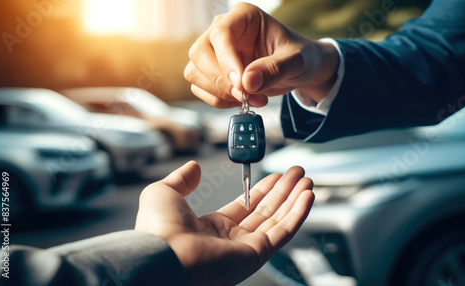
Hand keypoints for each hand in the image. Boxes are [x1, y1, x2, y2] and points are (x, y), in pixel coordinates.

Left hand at [135, 161, 314, 285]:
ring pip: (278, 220)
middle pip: (266, 212)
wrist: (162, 255)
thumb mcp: (164, 193)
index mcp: (211, 228)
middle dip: (283, 192)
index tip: (276, 176)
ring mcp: (245, 248)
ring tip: (307, 181)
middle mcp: (231, 240)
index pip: (245, 206)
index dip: (262, 190)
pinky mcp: (257, 254)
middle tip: (297, 174)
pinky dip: (298, 214)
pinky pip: (283, 232)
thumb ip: (182, 180)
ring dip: (294, 200)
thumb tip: (193, 167)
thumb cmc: (157, 230)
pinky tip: (307, 196)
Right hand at [184, 2, 339, 108]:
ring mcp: (214, 53)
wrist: (297, 70)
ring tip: (252, 98)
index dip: (226, 60)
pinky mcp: (212, 73)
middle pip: (199, 53)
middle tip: (245, 95)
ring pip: (195, 73)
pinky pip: (201, 89)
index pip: (221, 33)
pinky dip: (220, 100)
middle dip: (220, 80)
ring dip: (220, 93)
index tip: (240, 83)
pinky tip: (244, 100)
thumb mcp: (296, 61)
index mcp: (243, 17)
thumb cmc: (298, 57)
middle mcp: (223, 31)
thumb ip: (275, 69)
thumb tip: (247, 82)